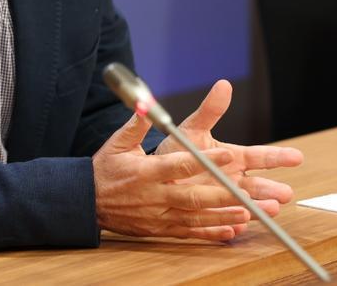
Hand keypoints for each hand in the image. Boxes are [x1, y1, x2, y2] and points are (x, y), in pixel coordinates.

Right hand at [92, 112, 252, 240]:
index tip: (228, 156)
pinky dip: (209, 234)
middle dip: (222, 196)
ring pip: (194, 218)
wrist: (87, 202)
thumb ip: (136, 125)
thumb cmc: (105, 169)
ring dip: (222, 217)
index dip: (205, 162)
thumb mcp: (118, 143)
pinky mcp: (159, 229)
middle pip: (192, 196)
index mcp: (146, 172)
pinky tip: (230, 233)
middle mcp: (154, 196)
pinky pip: (188, 233)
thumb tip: (145, 103)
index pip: (180, 166)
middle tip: (248, 193)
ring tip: (248, 213)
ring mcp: (157, 216)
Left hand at [155, 80, 303, 218]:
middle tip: (286, 193)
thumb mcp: (193, 128)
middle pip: (258, 185)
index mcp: (233, 158)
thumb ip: (210, 110)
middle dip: (272, 189)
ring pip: (245, 204)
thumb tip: (224, 84)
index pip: (260, 157)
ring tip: (271, 210)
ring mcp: (223, 198)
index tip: (297, 157)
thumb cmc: (177, 150)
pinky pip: (223, 221)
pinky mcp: (210, 215)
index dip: (279, 157)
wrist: (156, 175)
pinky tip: (238, 227)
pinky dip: (232, 225)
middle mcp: (232, 179)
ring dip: (258, 207)